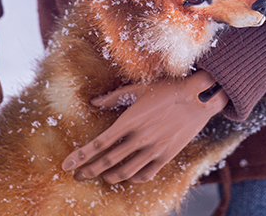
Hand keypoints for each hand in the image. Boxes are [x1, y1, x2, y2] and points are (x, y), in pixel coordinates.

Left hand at [61, 70, 227, 183]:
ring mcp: (153, 149)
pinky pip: (145, 175)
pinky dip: (132, 178)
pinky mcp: (166, 156)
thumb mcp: (139, 87)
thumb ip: (115, 96)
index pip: (99, 143)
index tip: (67, 164)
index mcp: (130, 120)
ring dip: (108, 177)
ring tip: (99, 176)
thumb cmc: (168, 88)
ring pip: (124, 172)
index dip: (81, 156)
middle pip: (107, 161)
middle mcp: (139, 138)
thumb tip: (94, 101)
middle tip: (77, 175)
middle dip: (88, 170)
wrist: (197, 98)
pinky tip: (127, 176)